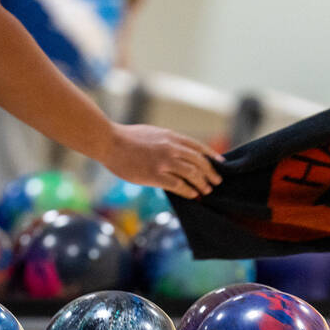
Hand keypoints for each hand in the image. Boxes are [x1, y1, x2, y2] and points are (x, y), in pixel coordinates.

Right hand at [103, 124, 223, 198]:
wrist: (109, 142)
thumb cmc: (127, 138)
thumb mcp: (152, 133)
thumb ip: (167, 142)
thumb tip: (177, 152)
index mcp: (171, 136)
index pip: (198, 147)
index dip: (211, 156)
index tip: (220, 164)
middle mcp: (171, 147)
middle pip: (199, 161)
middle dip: (210, 173)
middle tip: (216, 182)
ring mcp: (164, 161)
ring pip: (192, 174)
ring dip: (202, 184)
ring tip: (206, 191)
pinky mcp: (155, 175)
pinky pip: (179, 185)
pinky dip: (189, 191)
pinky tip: (193, 196)